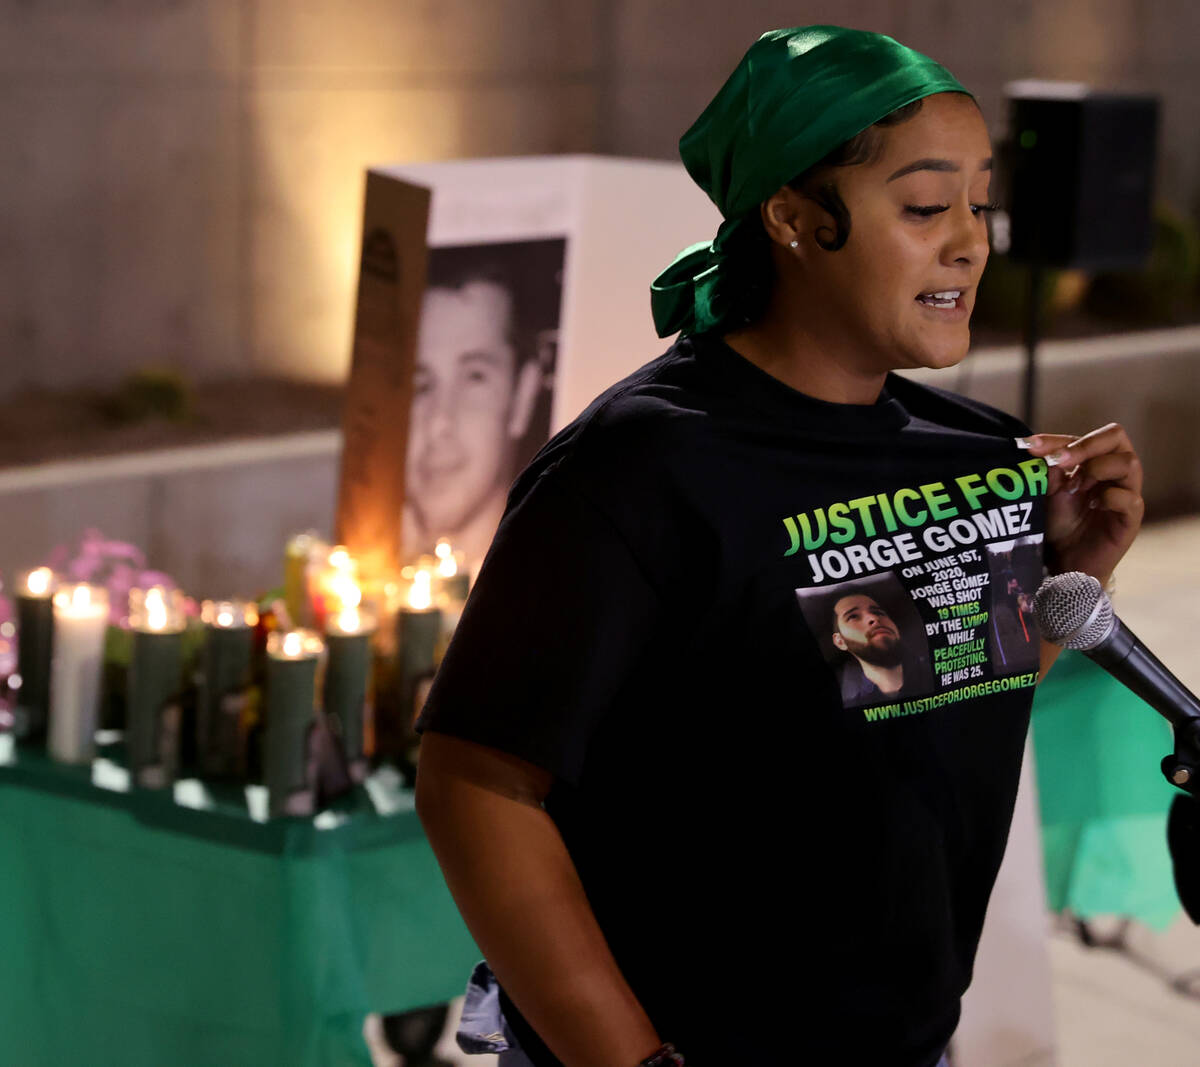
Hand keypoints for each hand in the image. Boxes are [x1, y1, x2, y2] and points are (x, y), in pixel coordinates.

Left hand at [1022, 423, 1143, 581]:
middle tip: (1060, 460)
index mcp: (1095, 461)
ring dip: (1098, 468)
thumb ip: (1049, 472)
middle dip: (1086, 445)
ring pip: (1129, 463)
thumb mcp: (1049, 494)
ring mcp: (1126, 493)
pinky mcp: (1130, 519)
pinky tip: (1092, 504)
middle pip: (1116, 437)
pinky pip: (1131, 499)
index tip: (1030, 446)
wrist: (1068, 560)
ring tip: (1076, 486)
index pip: (1085, 437)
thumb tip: (1040, 451)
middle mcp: (1114, 472)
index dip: (1057, 439)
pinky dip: (1110, 497)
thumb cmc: (1062, 522)